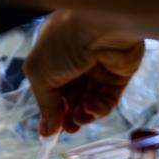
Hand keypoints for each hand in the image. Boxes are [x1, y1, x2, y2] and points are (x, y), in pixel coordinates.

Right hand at [24, 10, 144, 136]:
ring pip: (89, 101)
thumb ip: (45, 105)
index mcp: (53, 56)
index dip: (50, 110)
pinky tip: (91, 109)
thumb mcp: (40, 75)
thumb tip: (48, 131)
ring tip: (78, 120)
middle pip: (71, 98)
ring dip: (82, 115)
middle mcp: (76, 61)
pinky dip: (99, 109)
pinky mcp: (118, 75)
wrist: (101, 27)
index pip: (51, 88)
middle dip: (67, 116)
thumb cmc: (63, 44)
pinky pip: (108, 99)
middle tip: (67, 129)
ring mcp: (98, 68)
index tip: (49, 131)